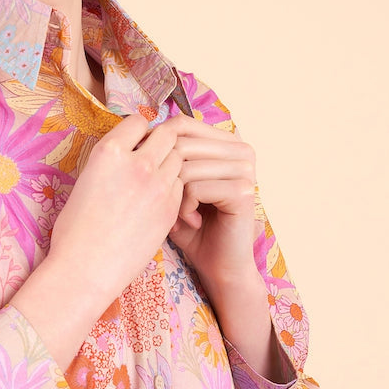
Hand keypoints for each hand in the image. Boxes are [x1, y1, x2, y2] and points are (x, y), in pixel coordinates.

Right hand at [46, 112, 184, 304]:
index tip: (136, 140)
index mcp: (109, 152)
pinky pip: (181, 185)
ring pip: (179, 159)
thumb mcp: (86, 180)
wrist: (85, 269)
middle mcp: (137, 164)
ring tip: (157, 178)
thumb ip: (111, 161)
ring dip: (171, 162)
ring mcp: (158, 186)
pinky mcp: (170, 209)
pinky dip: (174, 186)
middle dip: (162, 140)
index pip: (137, 121)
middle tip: (154, 155)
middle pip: (167, 134)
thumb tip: (127, 151)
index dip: (137, 130)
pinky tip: (159, 199)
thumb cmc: (75, 229)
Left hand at [161, 114, 258, 288]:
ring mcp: (246, 169)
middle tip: (169, 203)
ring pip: (186, 166)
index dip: (157, 147)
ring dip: (174, 195)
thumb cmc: (190, 223)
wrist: (217, 264)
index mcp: (227, 141)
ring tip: (181, 214)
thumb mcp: (174, 182)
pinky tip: (193, 222)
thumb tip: (142, 128)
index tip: (152, 178)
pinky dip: (184, 208)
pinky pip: (196, 187)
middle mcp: (241, 149)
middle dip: (165, 177)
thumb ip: (165, 154)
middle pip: (181, 143)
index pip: (182, 124)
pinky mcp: (244, 191)